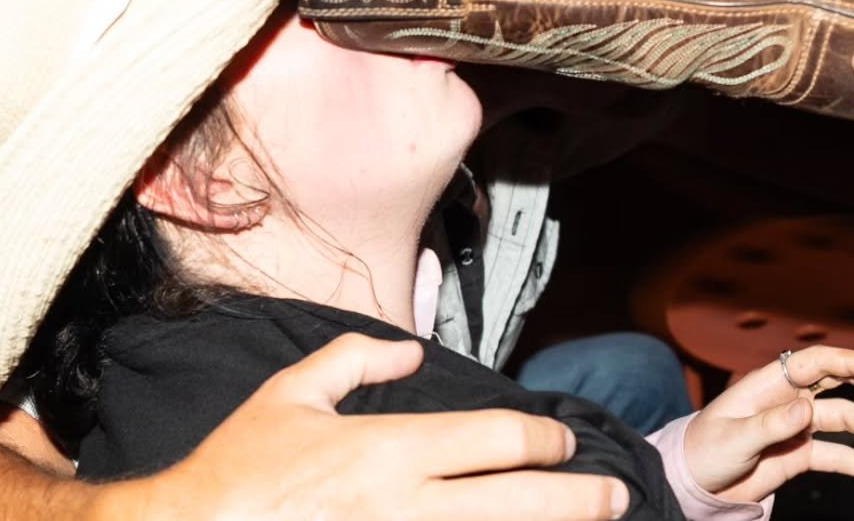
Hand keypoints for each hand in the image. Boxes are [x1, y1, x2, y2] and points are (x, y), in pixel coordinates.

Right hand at [103, 332, 627, 520]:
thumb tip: (409, 349)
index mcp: (388, 450)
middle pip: (519, 501)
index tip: (561, 442)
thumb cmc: (238, 472)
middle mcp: (405, 506)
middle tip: (615, 496)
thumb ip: (354, 358)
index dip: (545, 440)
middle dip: (578, 498)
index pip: (497, 440)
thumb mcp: (289, 394)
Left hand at [683, 345, 853, 503]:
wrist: (695, 485)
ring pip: (841, 418)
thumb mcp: (734, 438)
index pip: (815, 362)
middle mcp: (788, 399)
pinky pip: (835, 454)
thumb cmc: (704, 451)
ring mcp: (796, 426)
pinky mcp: (799, 453)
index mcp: (769, 384)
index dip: (848, 362)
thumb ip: (770, 424)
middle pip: (834, 381)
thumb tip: (806, 409)